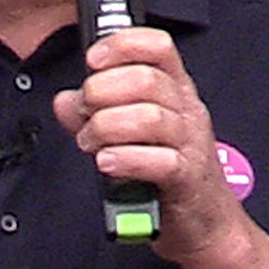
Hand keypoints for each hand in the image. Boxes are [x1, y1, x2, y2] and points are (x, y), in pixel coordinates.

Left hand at [52, 26, 254, 268]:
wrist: (204, 222)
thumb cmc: (166, 171)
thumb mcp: (128, 133)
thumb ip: (93, 114)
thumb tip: (64, 100)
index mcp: (175, 90)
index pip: (158, 46)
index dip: (122, 45)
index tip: (92, 60)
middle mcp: (187, 110)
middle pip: (146, 80)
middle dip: (102, 92)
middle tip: (85, 114)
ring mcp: (191, 144)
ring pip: (150, 118)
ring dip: (107, 128)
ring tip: (90, 143)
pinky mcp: (187, 178)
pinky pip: (159, 161)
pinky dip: (126, 159)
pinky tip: (107, 162)